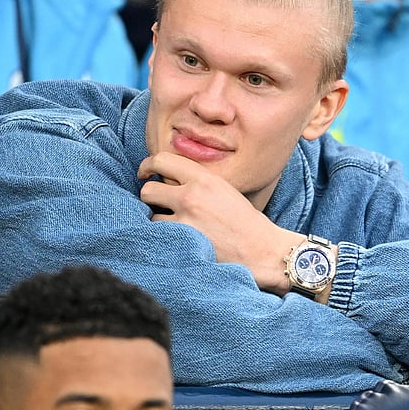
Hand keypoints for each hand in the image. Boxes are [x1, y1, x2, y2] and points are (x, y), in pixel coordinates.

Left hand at [138, 153, 303, 294]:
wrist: (262, 250)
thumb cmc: (245, 222)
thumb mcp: (225, 190)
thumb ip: (197, 182)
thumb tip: (167, 179)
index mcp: (204, 178)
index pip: (162, 159)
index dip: (148, 166)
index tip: (146, 173)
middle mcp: (192, 195)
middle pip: (148, 189)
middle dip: (151, 197)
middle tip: (160, 205)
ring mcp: (185, 219)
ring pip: (149, 215)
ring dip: (158, 221)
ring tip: (177, 226)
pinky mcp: (182, 240)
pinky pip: (157, 235)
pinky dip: (164, 237)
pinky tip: (178, 239)